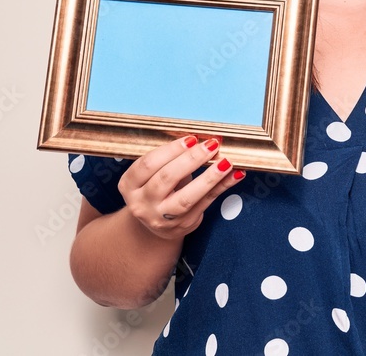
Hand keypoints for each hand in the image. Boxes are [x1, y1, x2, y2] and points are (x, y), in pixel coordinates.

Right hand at [117, 136, 244, 240]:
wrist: (153, 226)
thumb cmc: (156, 189)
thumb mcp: (152, 174)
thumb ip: (169, 158)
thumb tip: (198, 138)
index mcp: (129, 185)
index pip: (148, 164)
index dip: (170, 150)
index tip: (191, 139)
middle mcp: (142, 204)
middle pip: (166, 179)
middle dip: (191, 160)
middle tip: (211, 145)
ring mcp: (162, 218)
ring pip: (186, 197)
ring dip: (208, 177)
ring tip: (226, 162)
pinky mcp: (184, 225)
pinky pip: (206, 203)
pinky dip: (222, 187)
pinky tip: (235, 175)